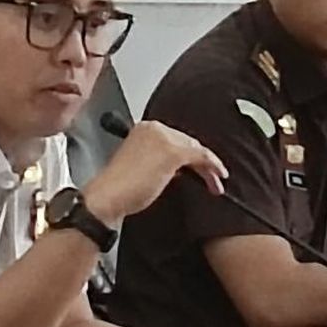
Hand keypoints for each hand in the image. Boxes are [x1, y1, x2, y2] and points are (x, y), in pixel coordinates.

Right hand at [82, 120, 227, 223]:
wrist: (108, 197)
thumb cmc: (119, 189)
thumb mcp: (140, 168)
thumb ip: (158, 162)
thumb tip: (180, 170)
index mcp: (143, 129)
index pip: (175, 139)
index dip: (189, 156)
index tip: (197, 170)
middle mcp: (154, 129)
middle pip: (187, 142)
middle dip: (201, 162)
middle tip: (211, 178)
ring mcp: (163, 139)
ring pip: (196, 149)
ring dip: (208, 167)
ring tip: (215, 183)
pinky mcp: (172, 152)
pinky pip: (201, 156)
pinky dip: (212, 167)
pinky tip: (217, 176)